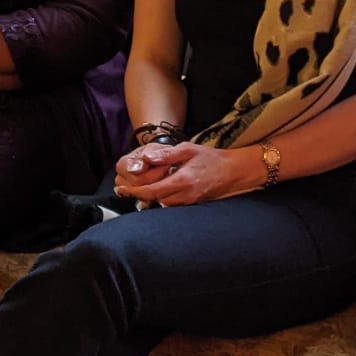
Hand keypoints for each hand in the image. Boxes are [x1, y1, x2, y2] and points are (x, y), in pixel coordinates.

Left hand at [112, 141, 262, 207]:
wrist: (234, 172)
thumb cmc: (211, 159)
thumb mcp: (189, 150)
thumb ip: (167, 154)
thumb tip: (147, 157)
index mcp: (182, 181)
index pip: (151, 191)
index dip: (134, 192)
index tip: (121, 189)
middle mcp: (184, 195)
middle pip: (154, 201)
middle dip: (138, 196)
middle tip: (123, 189)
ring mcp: (189, 202)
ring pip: (162, 205)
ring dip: (149, 198)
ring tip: (136, 189)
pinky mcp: (192, 204)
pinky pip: (171, 205)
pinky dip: (160, 199)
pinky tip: (154, 191)